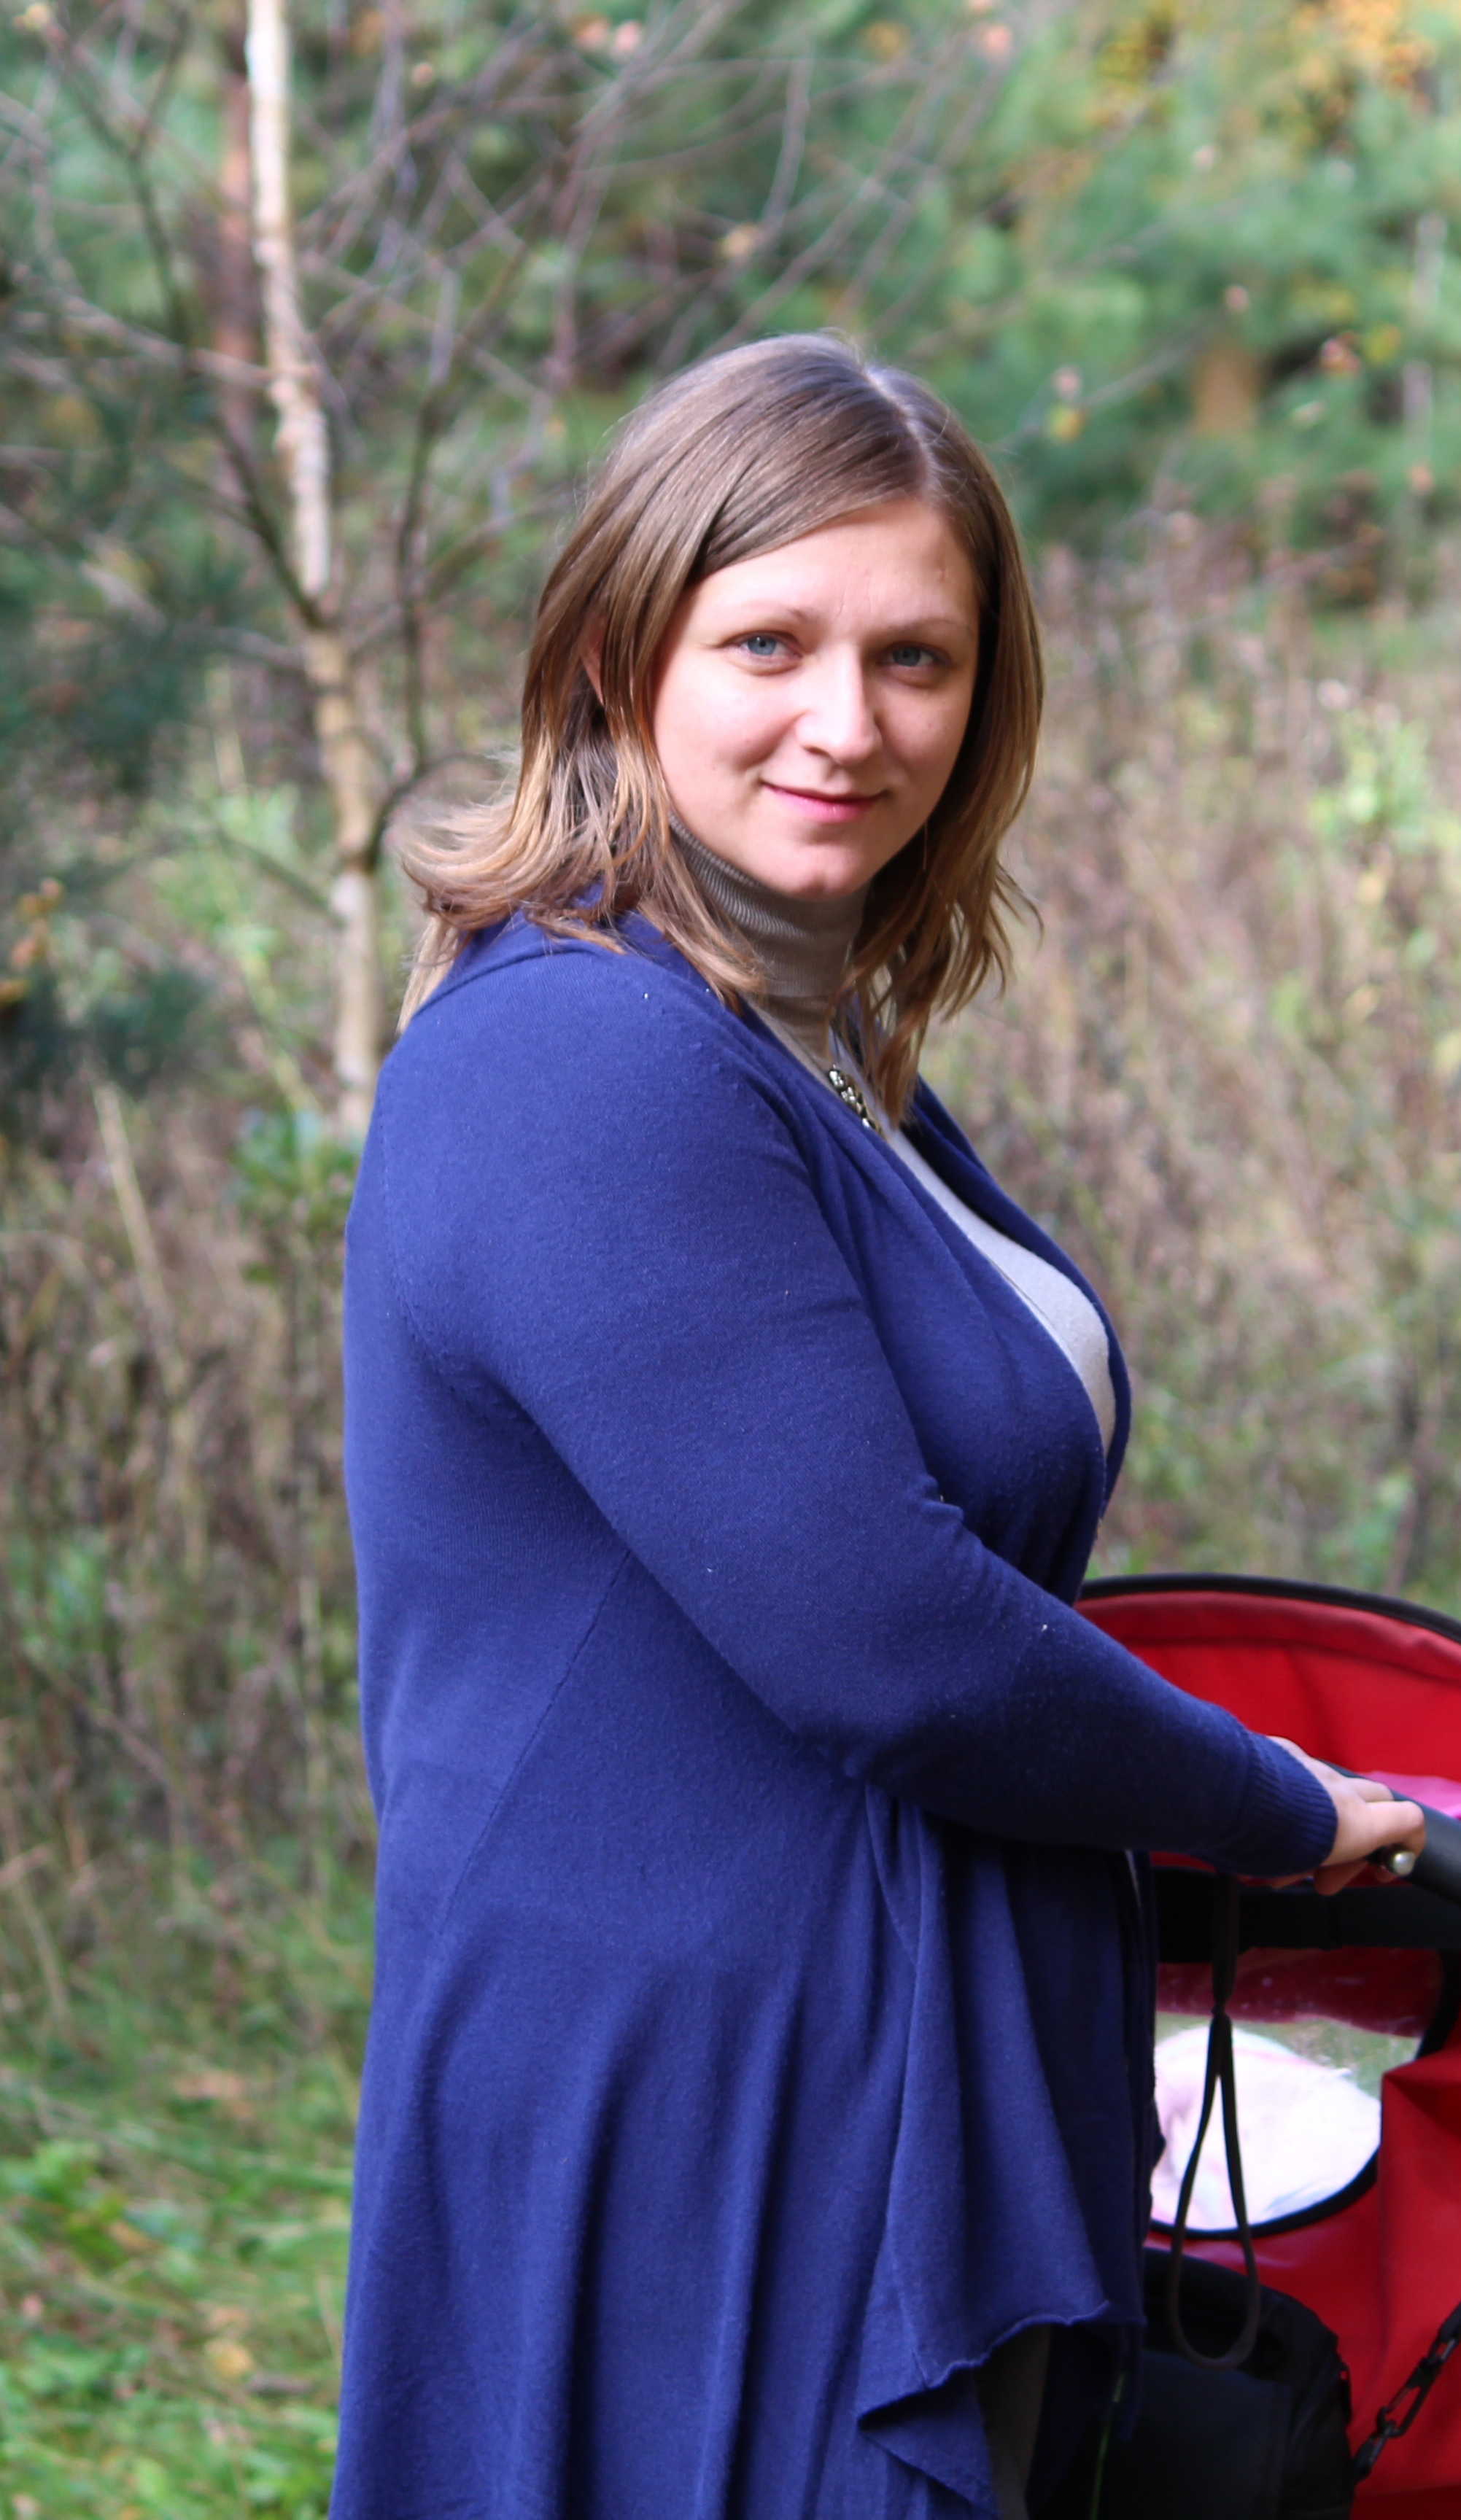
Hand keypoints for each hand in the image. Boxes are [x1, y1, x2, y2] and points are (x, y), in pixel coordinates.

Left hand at [1266, 1739, 1425, 1894]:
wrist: (1218, 1792)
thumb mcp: (1301, 1861)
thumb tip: (1319, 1864)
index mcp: (1352, 1819)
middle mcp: (1336, 1787)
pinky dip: (1291, 1800)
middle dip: (1354, 1842)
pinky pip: (1297, 1774)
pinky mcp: (1278, 1751)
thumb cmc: (1258, 1836)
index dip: (1405, 1844)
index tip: (1380, 1869)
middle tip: (1319, 1878)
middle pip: (1373, 1803)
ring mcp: (1307, 1765)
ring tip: (1276, 1862)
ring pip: (1330, 1792)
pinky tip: (1262, 1822)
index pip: (1406, 1820)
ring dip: (1317, 1827)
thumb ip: (1322, 1859)